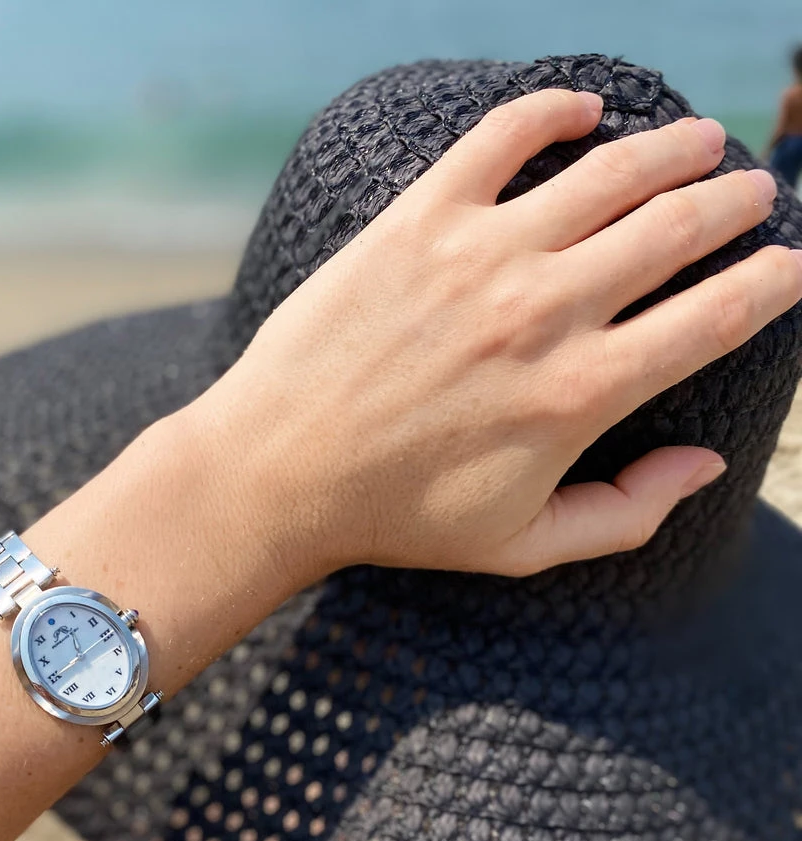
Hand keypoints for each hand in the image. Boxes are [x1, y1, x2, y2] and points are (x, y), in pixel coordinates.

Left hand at [195, 89, 801, 581]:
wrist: (278, 473)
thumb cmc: (400, 518)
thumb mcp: (523, 545)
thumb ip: (626, 514)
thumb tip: (708, 468)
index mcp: (582, 395)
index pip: (715, 317)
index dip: (772, 282)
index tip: (791, 265)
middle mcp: (545, 312)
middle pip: (676, 228)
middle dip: (733, 202)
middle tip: (753, 190)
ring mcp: (481, 256)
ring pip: (609, 171)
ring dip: (671, 146)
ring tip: (700, 139)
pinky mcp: (417, 219)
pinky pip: (502, 136)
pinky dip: (552, 109)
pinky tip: (584, 108)